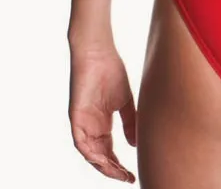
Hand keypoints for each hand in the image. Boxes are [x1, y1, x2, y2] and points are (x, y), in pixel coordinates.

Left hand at [69, 45, 136, 182]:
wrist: (98, 53)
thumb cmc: (111, 71)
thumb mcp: (124, 102)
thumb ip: (130, 123)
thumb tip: (135, 146)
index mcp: (102, 123)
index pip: (109, 152)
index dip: (120, 165)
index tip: (132, 175)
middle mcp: (91, 126)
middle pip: (100, 157)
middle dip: (113, 170)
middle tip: (126, 178)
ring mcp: (83, 123)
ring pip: (90, 153)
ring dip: (102, 165)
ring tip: (117, 173)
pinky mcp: (76, 117)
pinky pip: (80, 142)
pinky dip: (90, 153)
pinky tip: (102, 159)